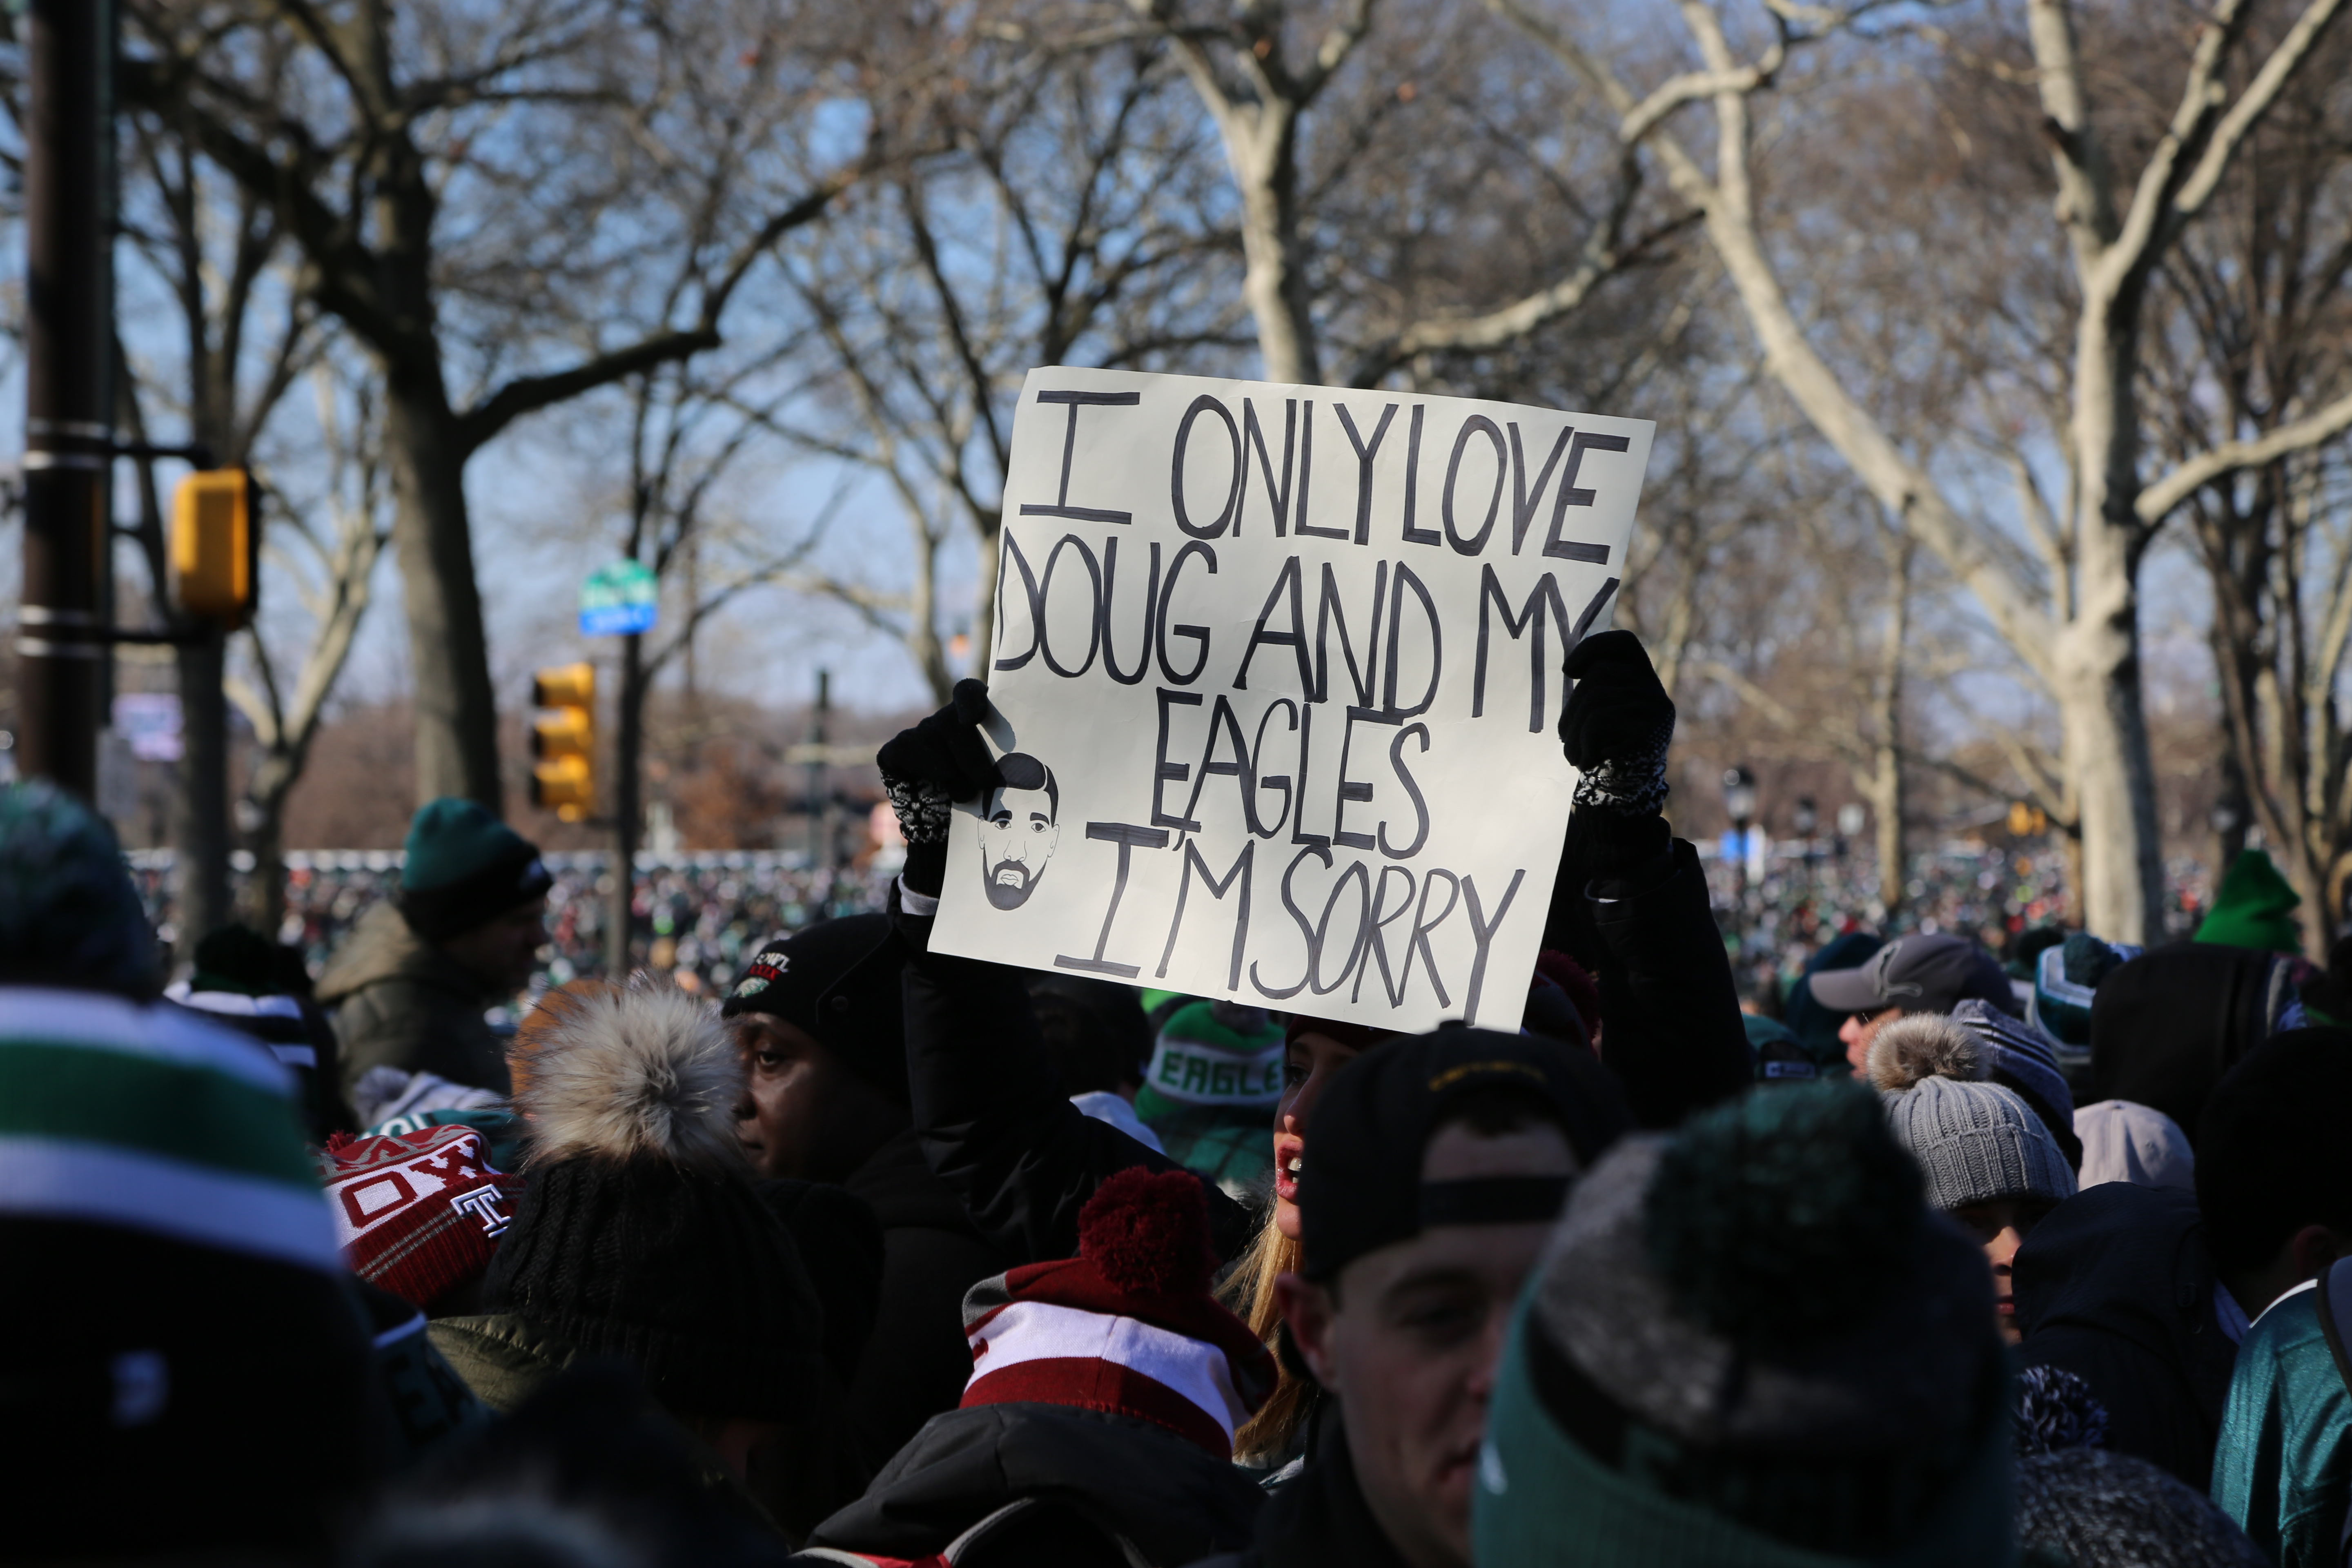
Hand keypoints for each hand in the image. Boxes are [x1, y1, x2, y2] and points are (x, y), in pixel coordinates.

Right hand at [877, 679, 1001, 846]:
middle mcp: (944, 721)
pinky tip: (938, 782)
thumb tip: (1021, 765)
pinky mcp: (894, 751)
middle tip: (985, 781)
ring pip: (932, 737)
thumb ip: (1005, 762)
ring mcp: (917, 733)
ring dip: (952, 771)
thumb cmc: (979, 796)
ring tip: (966, 795)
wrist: (945, 827)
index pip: (968, 692)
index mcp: (973, 720)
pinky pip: (908, 750)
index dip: (971, 699)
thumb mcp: (997, 778)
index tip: (976, 718)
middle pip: (952, 720)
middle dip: (970, 752)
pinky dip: (926, 767)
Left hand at [1559, 630, 1672, 815]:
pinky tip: (1585, 760)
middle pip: (1601, 673)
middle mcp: (1654, 689)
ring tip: (1571, 754)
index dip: (1594, 647)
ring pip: (1596, 697)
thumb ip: (1595, 686)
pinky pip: (1600, 720)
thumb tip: (1570, 667)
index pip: (1624, 642)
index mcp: (1642, 679)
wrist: (1623, 793)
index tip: (1567, 671)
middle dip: (1572, 706)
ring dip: (1572, 730)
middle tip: (1563, 737)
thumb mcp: (1599, 712)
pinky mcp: (1650, 730)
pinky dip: (1583, 741)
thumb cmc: (1603, 749)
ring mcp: (1655, 708)